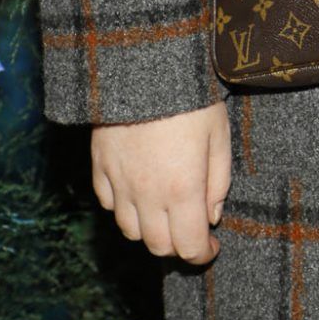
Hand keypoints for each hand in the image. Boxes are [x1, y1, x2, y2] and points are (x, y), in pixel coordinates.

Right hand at [92, 102, 230, 264]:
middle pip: (157, 245)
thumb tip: (212, 216)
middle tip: (191, 229)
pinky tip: (138, 191)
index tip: (211, 247)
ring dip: (149, 230)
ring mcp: (119, 183)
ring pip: (130, 230)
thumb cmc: (191, 97)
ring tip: (166, 212)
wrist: (144, 64)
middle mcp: (147, 194)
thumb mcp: (219, 134)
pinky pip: (108, 203)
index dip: (202, 254)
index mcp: (182, 189)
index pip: (188, 246)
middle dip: (177, 245)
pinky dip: (123, 207)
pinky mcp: (99, 166)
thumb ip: (219, 180)